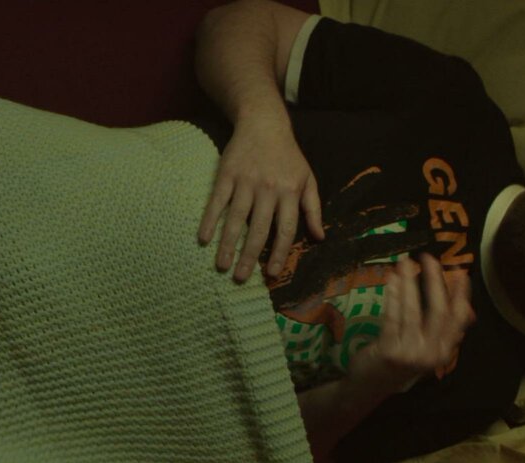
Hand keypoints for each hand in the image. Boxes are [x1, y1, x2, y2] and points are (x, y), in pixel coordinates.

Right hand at [198, 116, 323, 282]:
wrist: (264, 123)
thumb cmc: (288, 156)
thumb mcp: (307, 179)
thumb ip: (313, 209)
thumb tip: (319, 237)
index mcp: (290, 192)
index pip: (285, 229)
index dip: (279, 253)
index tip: (271, 274)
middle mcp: (268, 189)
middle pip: (258, 229)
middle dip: (249, 256)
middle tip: (240, 278)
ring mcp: (246, 182)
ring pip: (236, 218)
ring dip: (227, 244)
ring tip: (221, 265)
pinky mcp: (227, 174)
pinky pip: (217, 201)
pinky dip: (209, 220)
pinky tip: (204, 238)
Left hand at [355, 254, 473, 384]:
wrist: (372, 386)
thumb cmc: (402, 361)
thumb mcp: (427, 350)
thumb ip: (444, 331)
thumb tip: (467, 307)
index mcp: (444, 351)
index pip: (458, 319)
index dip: (461, 295)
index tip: (461, 272)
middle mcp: (431, 353)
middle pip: (438, 311)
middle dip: (434, 281)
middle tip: (429, 258)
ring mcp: (409, 353)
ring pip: (412, 310)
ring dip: (409, 283)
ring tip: (405, 262)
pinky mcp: (388, 350)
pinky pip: (392, 317)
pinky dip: (393, 296)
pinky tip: (392, 280)